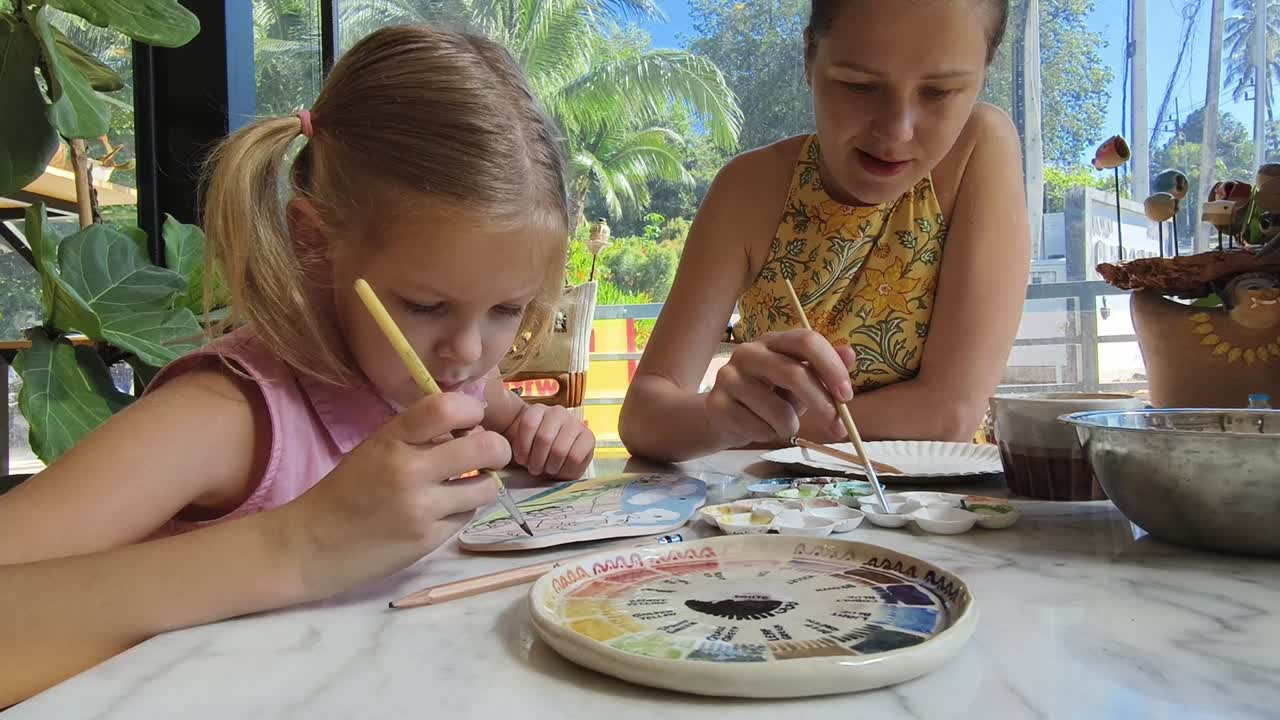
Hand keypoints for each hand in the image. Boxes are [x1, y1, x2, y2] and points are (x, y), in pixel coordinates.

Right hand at [278, 393, 508, 600]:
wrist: (311, 544)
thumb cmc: (348, 490)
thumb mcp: (377, 448)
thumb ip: (419, 435)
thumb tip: (473, 427)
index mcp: (392, 439)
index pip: (447, 407)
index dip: (472, 410)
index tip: (471, 420)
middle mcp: (409, 470)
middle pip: (484, 447)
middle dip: (497, 449)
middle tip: (488, 455)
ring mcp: (421, 508)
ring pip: (486, 487)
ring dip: (483, 484)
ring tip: (465, 486)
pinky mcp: (428, 540)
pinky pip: (467, 516)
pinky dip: (461, 511)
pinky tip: (441, 512)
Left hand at [505, 403, 594, 478]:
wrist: (557, 458)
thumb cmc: (535, 452)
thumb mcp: (521, 446)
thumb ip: (513, 446)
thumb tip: (503, 451)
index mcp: (538, 410)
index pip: (528, 423)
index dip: (523, 447)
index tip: (521, 460)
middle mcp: (558, 412)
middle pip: (544, 438)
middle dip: (537, 460)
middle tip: (534, 469)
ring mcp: (575, 423)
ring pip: (560, 449)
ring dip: (551, 466)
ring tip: (547, 470)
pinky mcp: (589, 437)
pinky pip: (575, 456)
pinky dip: (566, 469)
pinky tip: (561, 469)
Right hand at [706, 329, 855, 446]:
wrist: (725, 416)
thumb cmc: (770, 395)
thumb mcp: (800, 380)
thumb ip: (824, 368)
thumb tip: (850, 354)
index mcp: (772, 340)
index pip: (806, 341)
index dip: (831, 367)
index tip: (846, 396)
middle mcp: (748, 352)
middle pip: (794, 374)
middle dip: (822, 404)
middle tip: (837, 427)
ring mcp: (728, 377)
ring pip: (778, 410)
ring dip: (791, 428)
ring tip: (783, 427)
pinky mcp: (717, 404)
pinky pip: (759, 428)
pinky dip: (769, 435)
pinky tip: (760, 428)